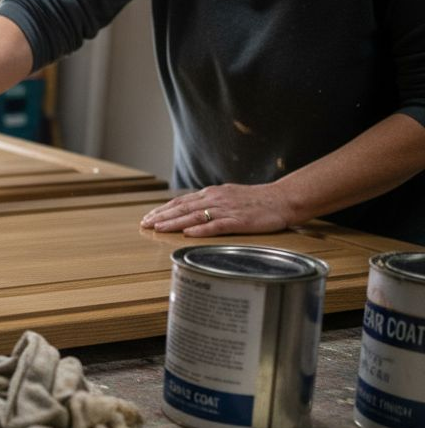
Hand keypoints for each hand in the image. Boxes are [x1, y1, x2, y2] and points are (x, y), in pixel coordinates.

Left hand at [140, 183, 297, 236]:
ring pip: (195, 216)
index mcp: (212, 193)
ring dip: (174, 223)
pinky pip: (217, 225)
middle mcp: (216, 199)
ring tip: (158, 229)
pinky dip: (201, 229)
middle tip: (144, 225)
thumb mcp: (229, 196)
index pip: (181, 201)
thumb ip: (210, 203)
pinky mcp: (240, 221)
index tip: (148, 217)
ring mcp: (227, 210)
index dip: (163, 210)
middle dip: (162, 216)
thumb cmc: (257, 201)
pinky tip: (187, 234)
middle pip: (183, 208)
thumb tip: (190, 212)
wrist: (284, 199)